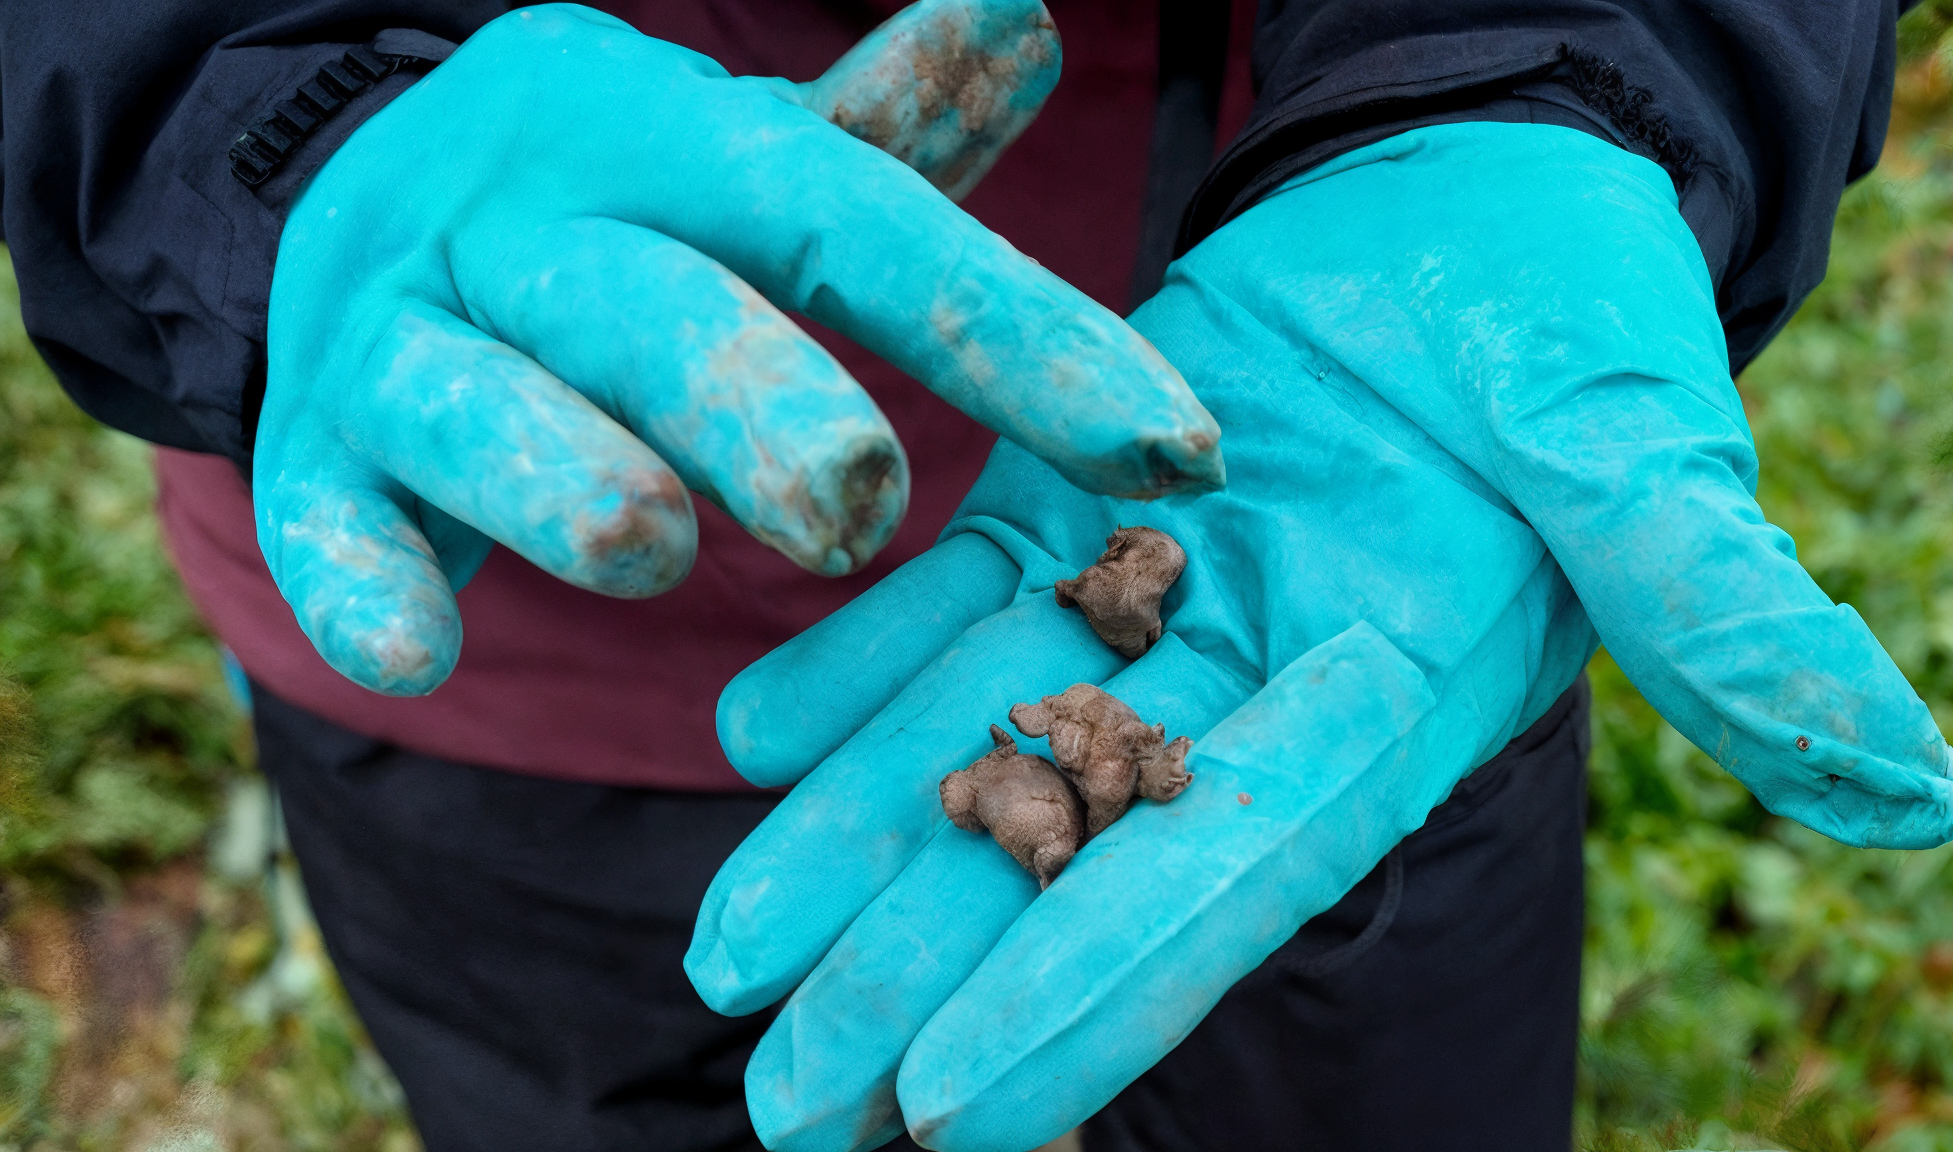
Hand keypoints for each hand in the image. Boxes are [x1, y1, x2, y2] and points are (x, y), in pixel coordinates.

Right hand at [260, 1, 1221, 694]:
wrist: (370, 200)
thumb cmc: (627, 213)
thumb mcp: (749, 156)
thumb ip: (886, 129)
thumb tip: (1022, 15)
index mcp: (661, 134)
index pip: (857, 222)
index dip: (1017, 331)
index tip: (1169, 445)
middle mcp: (528, 219)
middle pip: (649, 305)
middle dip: (752, 401)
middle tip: (853, 508)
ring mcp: (402, 330)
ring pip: (471, 400)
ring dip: (560, 475)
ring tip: (650, 549)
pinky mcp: (310, 445)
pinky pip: (321, 517)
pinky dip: (361, 580)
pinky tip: (419, 653)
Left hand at [686, 123, 1952, 1151]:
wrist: (1474, 195)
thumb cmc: (1581, 319)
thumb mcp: (1646, 458)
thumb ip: (1726, 614)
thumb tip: (1916, 791)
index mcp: (1380, 705)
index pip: (1228, 872)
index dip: (1096, 984)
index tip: (951, 1103)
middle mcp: (1250, 686)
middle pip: (1071, 853)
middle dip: (930, 979)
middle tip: (789, 1109)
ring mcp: (1153, 604)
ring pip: (983, 745)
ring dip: (854, 850)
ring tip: (730, 958)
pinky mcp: (1077, 508)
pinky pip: (952, 602)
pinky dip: (854, 664)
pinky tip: (748, 731)